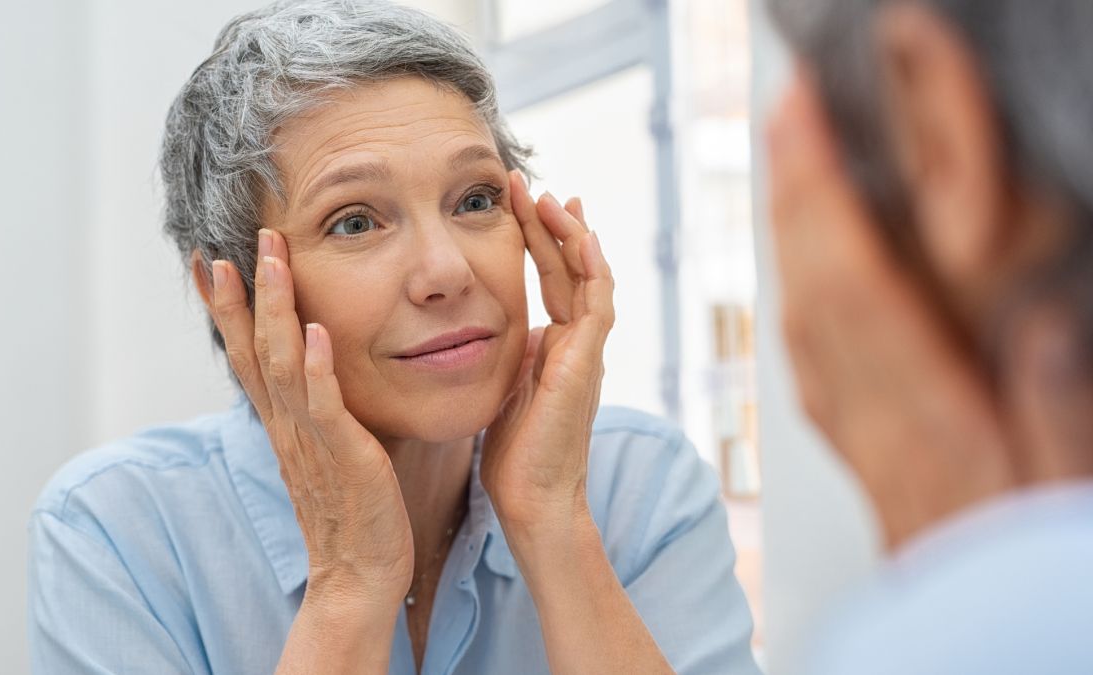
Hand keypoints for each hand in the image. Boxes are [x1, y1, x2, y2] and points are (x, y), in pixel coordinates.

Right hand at [208, 228, 412, 606]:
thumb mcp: (328, 450)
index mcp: (282, 423)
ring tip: (273, 261)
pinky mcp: (343, 456)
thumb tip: (321, 370)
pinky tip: (315, 332)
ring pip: (281, 364)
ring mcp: (310, 440)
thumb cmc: (353, 512)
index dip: (227, 309)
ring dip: (276, 310)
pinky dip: (316, 368)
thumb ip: (319, 410)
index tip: (210, 261)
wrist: (360, 575)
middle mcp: (286, 426)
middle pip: (252, 349)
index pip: (245, 355)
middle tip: (233, 243)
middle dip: (243, 294)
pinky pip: (324, 406)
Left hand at [481, 171, 614, 535]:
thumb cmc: (515, 455)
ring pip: (589, 278)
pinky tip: (581, 237)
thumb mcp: (505, 389)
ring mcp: (586, 352)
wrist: (533, 498)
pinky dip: (593, 269)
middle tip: (529, 184)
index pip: (552, 279)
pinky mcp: (587, 364)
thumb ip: (510, 356)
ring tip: (551, 197)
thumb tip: (499, 330)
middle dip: (551, 223)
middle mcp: (576, 344)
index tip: (519, 202)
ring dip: (571, 236)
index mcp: (556, 347)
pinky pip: (597, 306)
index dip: (537, 239)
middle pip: (570, 268)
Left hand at [767, 72, 1014, 547]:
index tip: (807, 126)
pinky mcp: (853, 436)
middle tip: (789, 116)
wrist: (967, 631)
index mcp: (925, 414)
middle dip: (798, 193)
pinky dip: (802, 288)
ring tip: (791, 165)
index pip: (856, 284)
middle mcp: (873, 412)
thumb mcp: (1058, 473)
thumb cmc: (1015, 552)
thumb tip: (1037, 319)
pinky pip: (810, 351)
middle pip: (816, 285)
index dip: (824, 197)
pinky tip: (803, 263)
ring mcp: (854, 425)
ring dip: (792, 232)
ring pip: (804, 312)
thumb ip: (1049, 398)